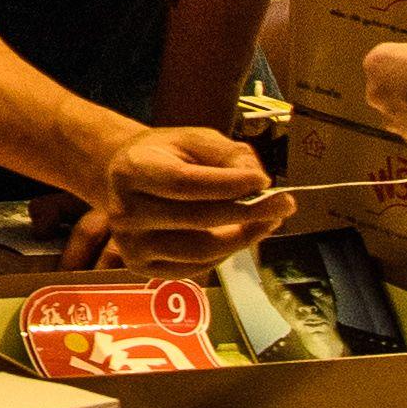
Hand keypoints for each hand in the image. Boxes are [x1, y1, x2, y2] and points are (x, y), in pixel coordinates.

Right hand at [64, 123, 282, 270]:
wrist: (128, 180)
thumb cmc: (167, 156)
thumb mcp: (195, 140)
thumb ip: (228, 155)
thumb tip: (259, 184)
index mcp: (132, 169)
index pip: (184, 183)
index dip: (227, 185)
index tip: (264, 180)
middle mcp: (123, 210)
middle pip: (195, 219)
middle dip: (247, 213)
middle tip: (283, 204)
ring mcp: (130, 244)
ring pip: (200, 250)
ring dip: (243, 237)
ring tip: (268, 221)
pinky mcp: (141, 268)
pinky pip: (195, 268)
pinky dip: (226, 254)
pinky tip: (240, 236)